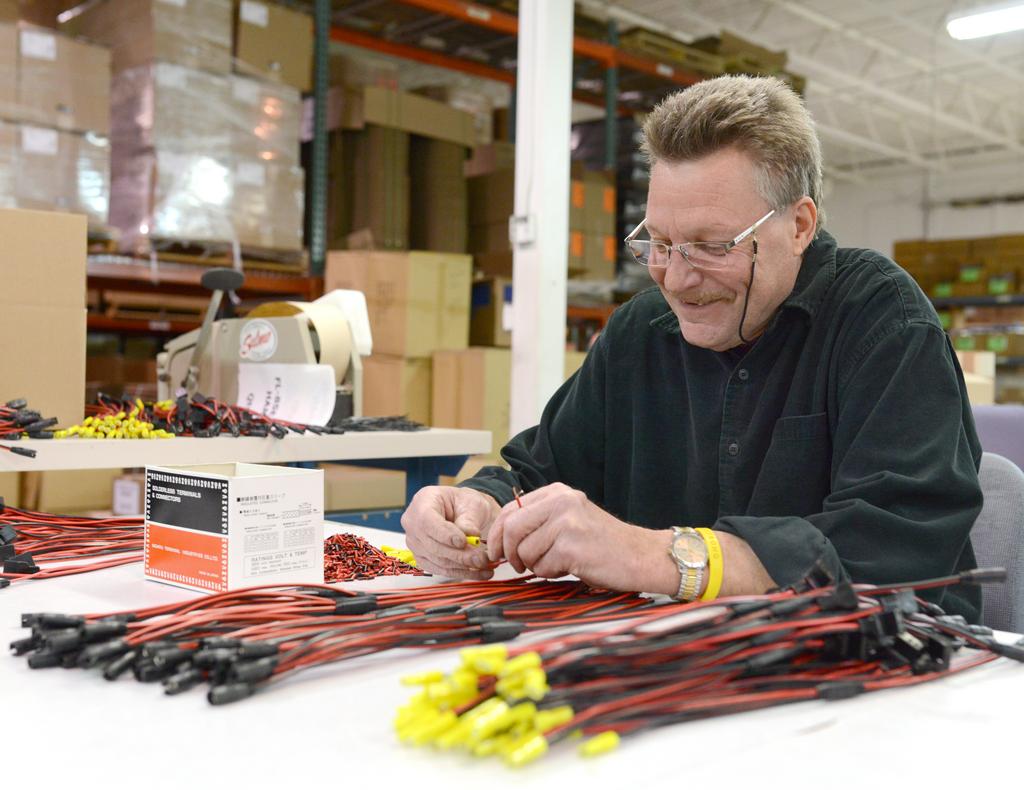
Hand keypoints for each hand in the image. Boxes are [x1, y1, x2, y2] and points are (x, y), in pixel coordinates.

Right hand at [401, 486, 501, 579]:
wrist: (464, 512)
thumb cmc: (464, 503)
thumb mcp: (471, 503)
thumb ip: (469, 519)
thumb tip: (471, 535)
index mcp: (422, 502)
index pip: (427, 522)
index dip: (445, 535)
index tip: (463, 542)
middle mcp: (413, 524)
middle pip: (433, 546)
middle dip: (459, 555)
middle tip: (482, 558)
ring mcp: (416, 544)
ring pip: (438, 561)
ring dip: (463, 566)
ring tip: (485, 565)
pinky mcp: (423, 559)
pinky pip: (441, 570)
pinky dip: (462, 573)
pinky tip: (480, 572)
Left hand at [483, 483, 674, 591]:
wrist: (641, 555)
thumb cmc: (603, 543)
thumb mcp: (570, 518)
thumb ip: (539, 520)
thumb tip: (500, 536)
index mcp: (557, 492)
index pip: (510, 509)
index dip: (497, 534)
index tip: (497, 551)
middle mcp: (560, 502)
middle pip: (511, 528)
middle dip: (508, 552)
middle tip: (517, 566)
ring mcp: (566, 523)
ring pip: (525, 551)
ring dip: (536, 565)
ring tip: (559, 563)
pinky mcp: (571, 547)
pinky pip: (542, 567)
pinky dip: (551, 573)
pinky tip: (572, 567)